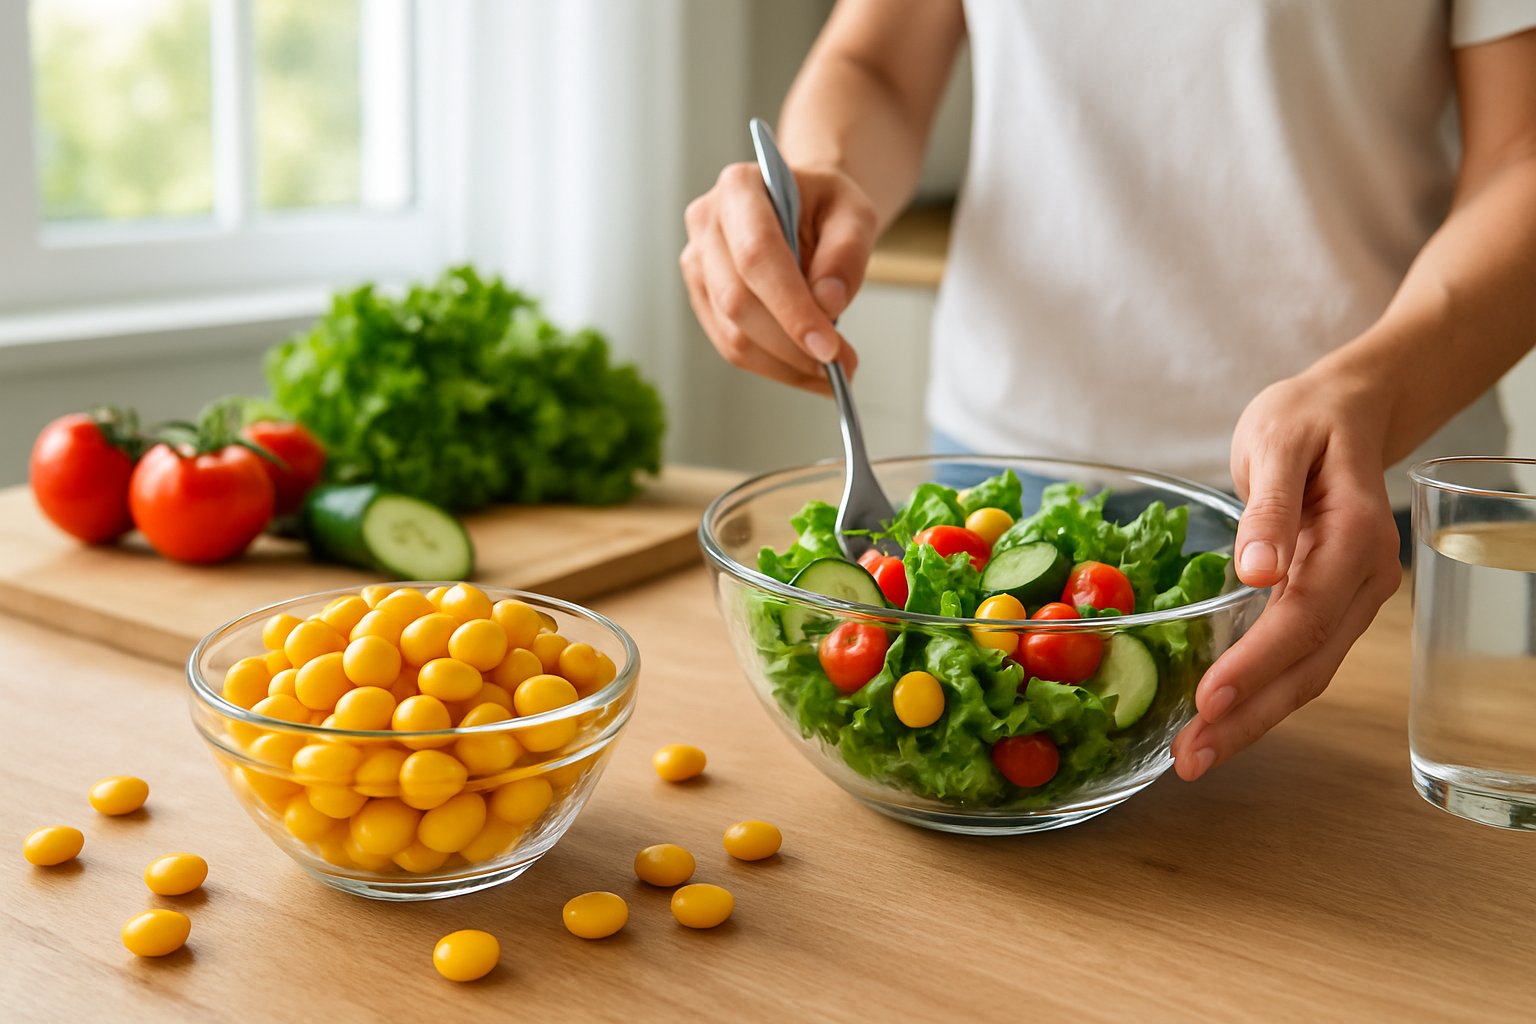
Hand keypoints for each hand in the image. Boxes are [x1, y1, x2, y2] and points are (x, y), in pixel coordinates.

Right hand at [680, 162, 875, 392]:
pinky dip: (774, 367)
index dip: (791, 307)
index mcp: (740, 187)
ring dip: (784, 364)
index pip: (758, 255)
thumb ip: (846, 252)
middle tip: (842, 366)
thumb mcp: (854, 212)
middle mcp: (706, 222)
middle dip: (791, 345)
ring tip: (832, 372)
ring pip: (732, 333)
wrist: (805, 208)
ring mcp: (697, 263)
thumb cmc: (827, 206)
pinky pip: (731, 346)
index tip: (828, 348)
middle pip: (738, 300)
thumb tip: (827, 303)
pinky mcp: (703, 298)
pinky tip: (808, 370)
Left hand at [1170, 371, 1403, 779]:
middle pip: (1309, 664)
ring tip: (1197, 755)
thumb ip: (1270, 508)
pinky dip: (1263, 696)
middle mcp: (1364, 579)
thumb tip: (1256, 568)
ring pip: (1308, 674)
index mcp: (1354, 538)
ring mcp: (1353, 597)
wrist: (1343, 411)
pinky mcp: (1331, 604)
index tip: (1208, 699)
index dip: (1256, 664)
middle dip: (1249, 716)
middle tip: (1190, 758)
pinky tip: (1223, 720)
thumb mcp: (1276, 442)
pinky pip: (1302, 660)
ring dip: (1253, 720)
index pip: (1303, 617)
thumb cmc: (1303, 420)